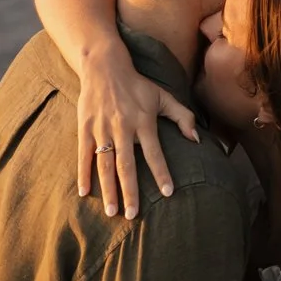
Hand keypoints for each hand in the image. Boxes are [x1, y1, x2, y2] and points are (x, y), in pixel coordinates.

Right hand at [75, 42, 197, 219]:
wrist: (104, 66)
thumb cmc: (137, 84)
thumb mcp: (162, 96)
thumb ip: (182, 117)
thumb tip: (197, 140)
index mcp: (143, 122)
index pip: (154, 153)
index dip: (162, 173)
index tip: (168, 193)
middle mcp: (122, 128)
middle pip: (126, 165)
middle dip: (130, 191)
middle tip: (132, 215)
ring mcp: (102, 129)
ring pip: (104, 164)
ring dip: (108, 189)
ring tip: (111, 211)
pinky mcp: (85, 128)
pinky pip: (84, 155)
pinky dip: (83, 174)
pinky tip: (85, 193)